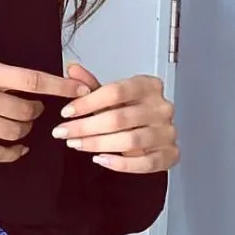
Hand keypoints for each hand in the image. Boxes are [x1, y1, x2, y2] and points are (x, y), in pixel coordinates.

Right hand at [0, 56, 89, 163]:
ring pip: (15, 132)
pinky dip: (13, 153)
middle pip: (27, 110)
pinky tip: (17, 149)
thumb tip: (24, 85)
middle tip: (34, 108)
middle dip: (36, 111)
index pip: (33, 80)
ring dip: (25, 130)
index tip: (80, 91)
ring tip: (23, 125)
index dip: (61, 87)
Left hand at [51, 63, 179, 173]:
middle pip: (119, 118)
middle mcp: (161, 108)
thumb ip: (90, 84)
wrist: (154, 128)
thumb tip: (71, 70)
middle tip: (63, 132)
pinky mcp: (171, 154)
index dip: (87, 102)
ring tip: (76, 144)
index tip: (66, 112)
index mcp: (148, 86)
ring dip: (98, 144)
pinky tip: (101, 159)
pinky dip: (121, 164)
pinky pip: (146, 163)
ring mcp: (168, 132)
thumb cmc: (130, 108)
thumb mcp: (110, 94)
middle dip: (85, 127)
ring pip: (130, 141)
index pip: (115, 91)